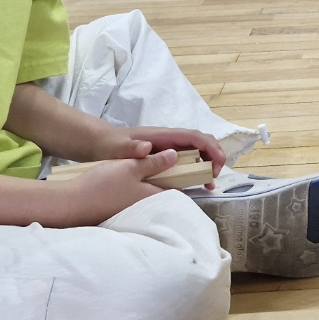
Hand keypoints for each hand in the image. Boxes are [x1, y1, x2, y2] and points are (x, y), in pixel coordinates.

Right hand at [56, 150, 176, 222]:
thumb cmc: (104, 184)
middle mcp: (144, 207)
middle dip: (162, 178)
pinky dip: (131, 187)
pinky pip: (130, 198)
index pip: (175, 187)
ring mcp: (129, 211)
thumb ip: (154, 163)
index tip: (181, 163)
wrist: (72, 203)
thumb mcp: (131, 166)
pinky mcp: (116, 211)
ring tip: (141, 166)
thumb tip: (175, 156)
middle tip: (160, 160)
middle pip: (159, 191)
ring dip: (145, 182)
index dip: (179, 175)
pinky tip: (124, 178)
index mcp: (152, 196)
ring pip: (143, 193)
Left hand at [94, 124, 226, 186]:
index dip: (209, 147)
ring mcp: (169, 148)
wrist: (101, 144)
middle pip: (201, 142)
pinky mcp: (166, 157)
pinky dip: (196, 171)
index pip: (194, 136)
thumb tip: (148, 147)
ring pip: (197, 152)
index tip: (217, 163)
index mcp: (163, 135)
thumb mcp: (117, 148)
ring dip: (207, 164)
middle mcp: (170, 140)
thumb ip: (131, 148)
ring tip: (209, 184)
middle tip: (214, 176)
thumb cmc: (110, 144)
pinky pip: (187, 161)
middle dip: (214, 156)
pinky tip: (197, 184)